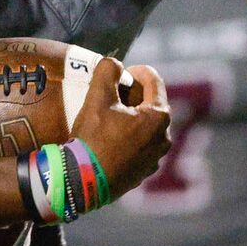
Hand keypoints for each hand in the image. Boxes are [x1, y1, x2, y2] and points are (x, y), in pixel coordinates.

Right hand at [78, 61, 171, 200]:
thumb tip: (115, 64)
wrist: (83, 181)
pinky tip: (110, 139)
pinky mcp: (142, 174)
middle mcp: (164, 139)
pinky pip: (139, 147)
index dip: (137, 71)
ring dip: (132, 118)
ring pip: (146, 128)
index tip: (122, 73)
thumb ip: (108, 70)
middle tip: (114, 94)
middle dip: (135, 95)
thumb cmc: (93, 137)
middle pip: (152, 105)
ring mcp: (154, 159)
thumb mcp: (98, 97)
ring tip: (111, 117)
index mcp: (159, 117)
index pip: (154, 81)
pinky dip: (129, 138)